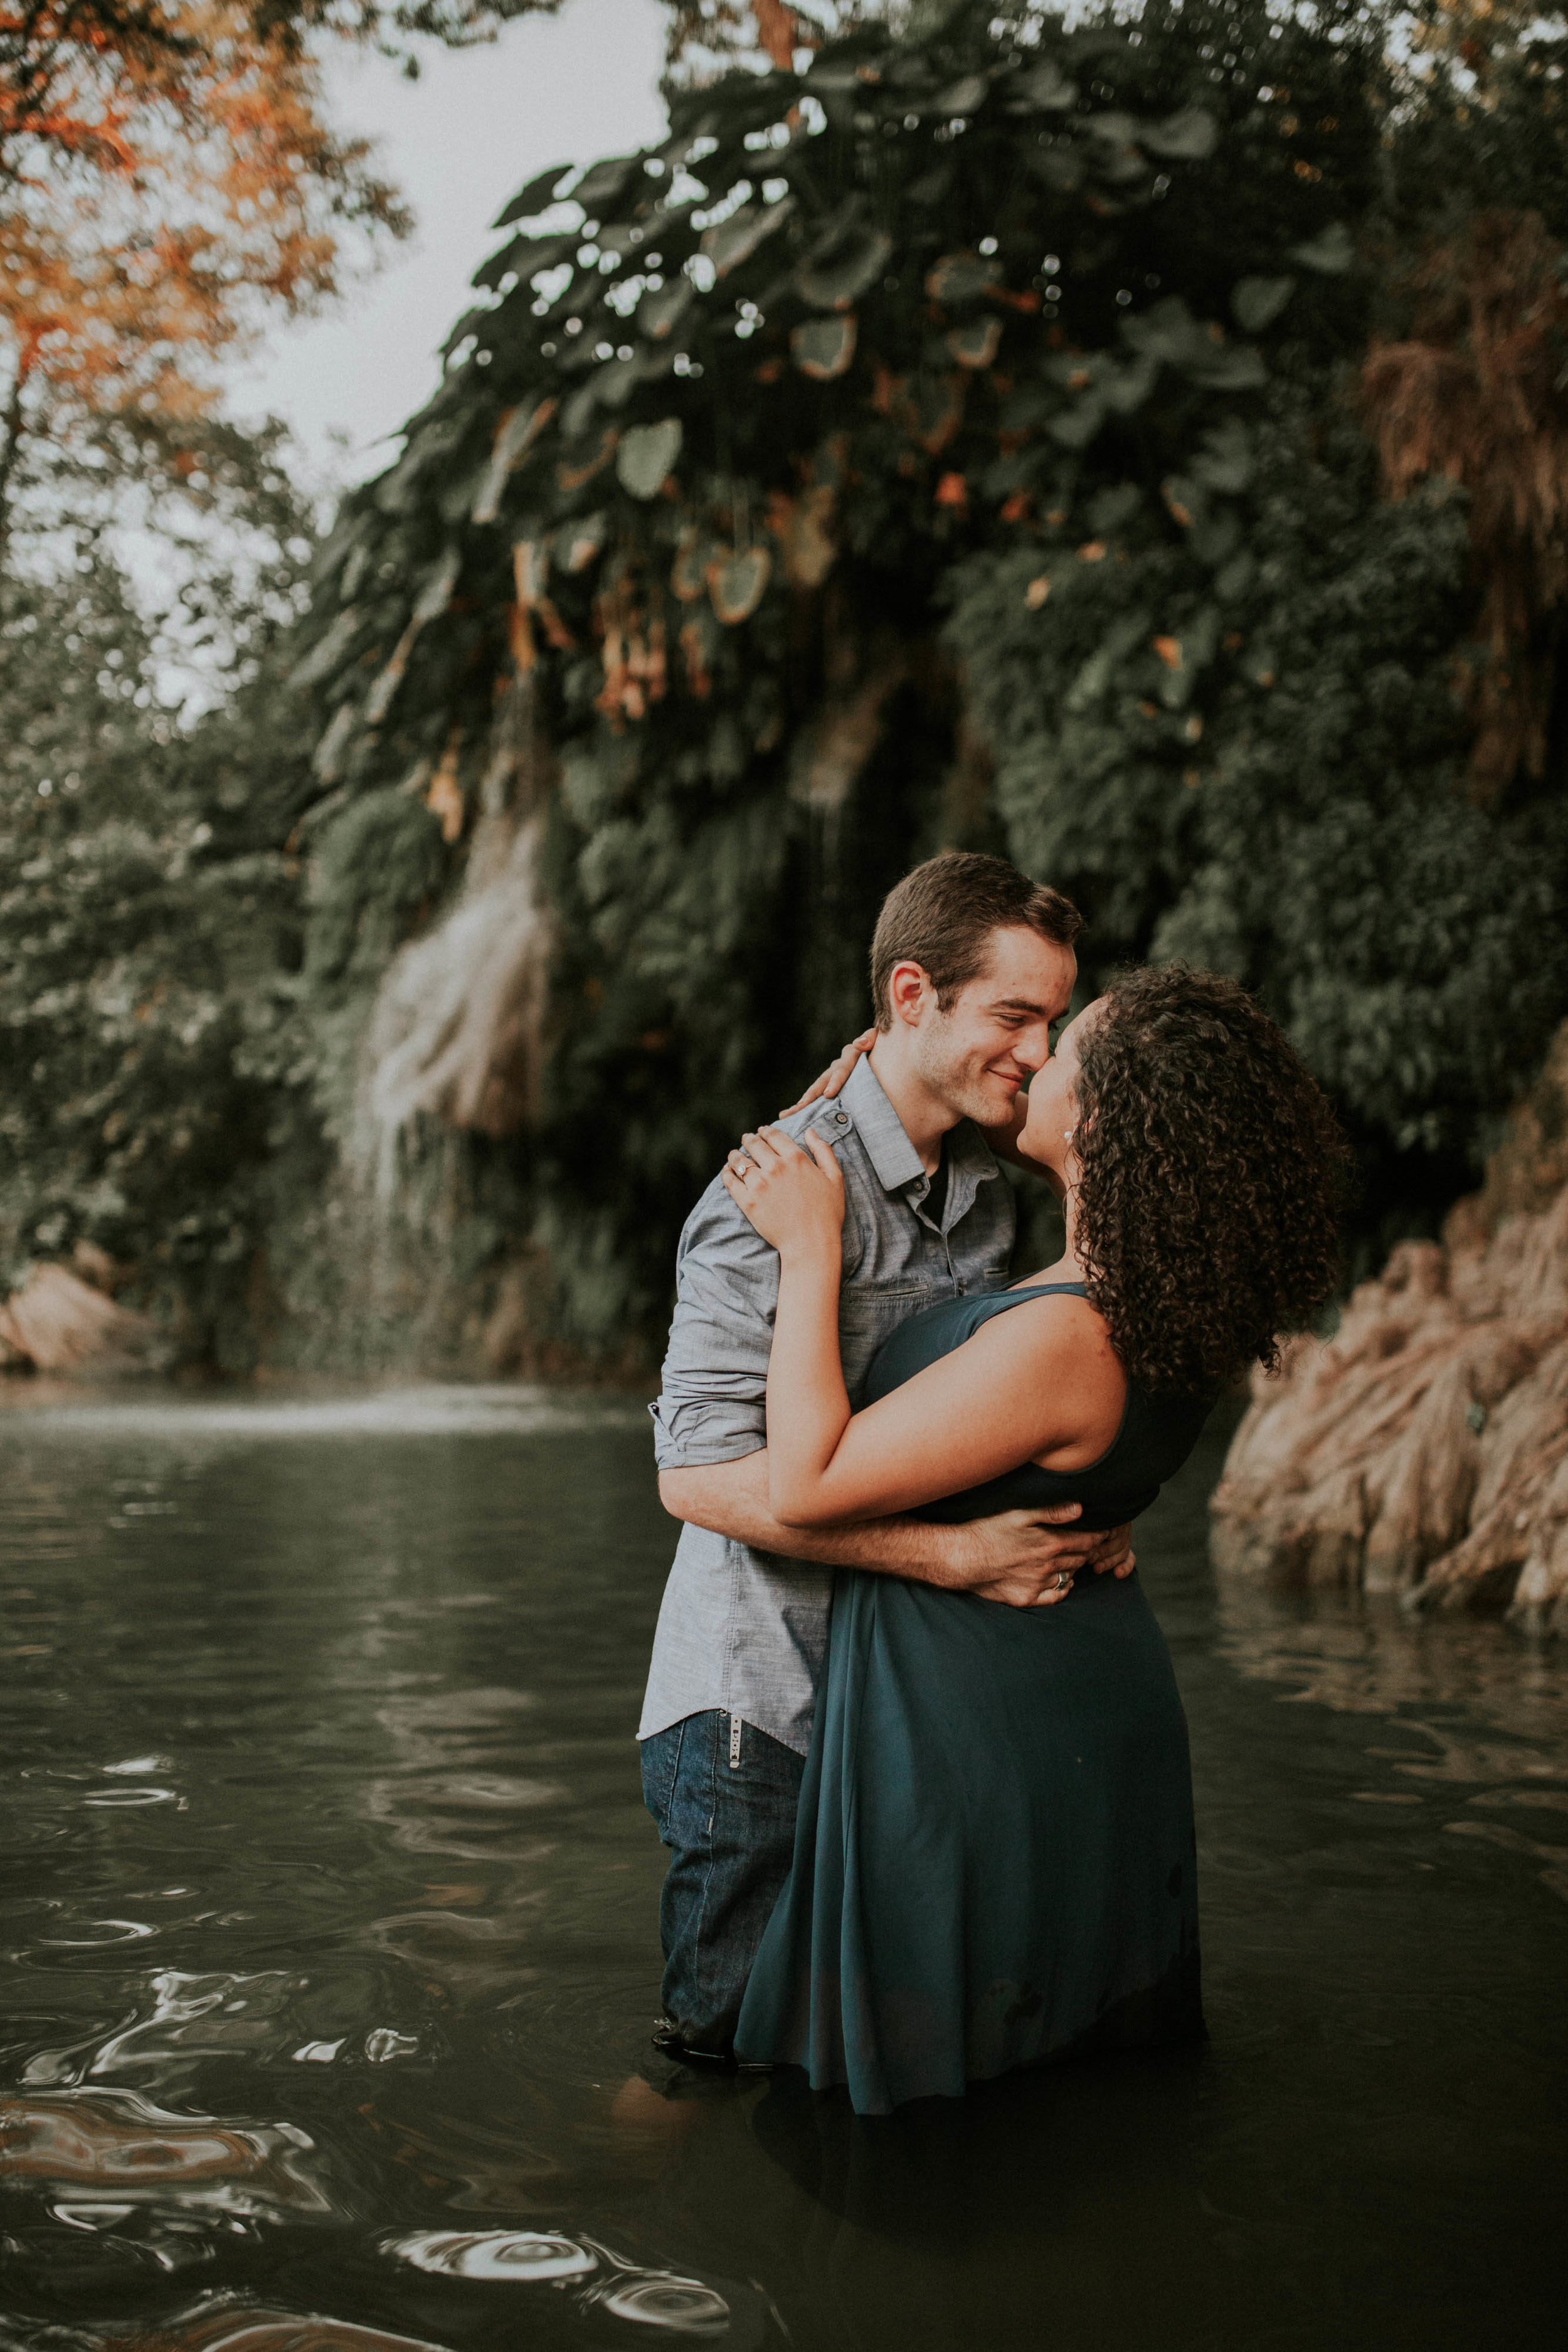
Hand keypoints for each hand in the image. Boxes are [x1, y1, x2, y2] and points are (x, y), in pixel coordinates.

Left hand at [721, 1125, 844, 1257]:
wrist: (811, 1243)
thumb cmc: (827, 1213)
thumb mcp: (835, 1178)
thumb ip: (823, 1151)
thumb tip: (810, 1131)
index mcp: (796, 1159)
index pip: (774, 1136)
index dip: (766, 1131)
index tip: (762, 1131)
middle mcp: (776, 1167)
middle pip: (755, 1144)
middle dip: (749, 1139)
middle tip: (747, 1139)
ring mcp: (760, 1184)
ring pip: (740, 1160)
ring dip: (736, 1155)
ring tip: (734, 1155)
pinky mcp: (748, 1202)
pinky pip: (731, 1181)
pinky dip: (727, 1173)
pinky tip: (727, 1171)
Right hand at [779, 1029, 876, 1116]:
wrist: (876, 1052)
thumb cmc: (878, 1047)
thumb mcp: (877, 1040)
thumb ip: (870, 1038)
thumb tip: (861, 1043)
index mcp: (849, 1057)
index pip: (842, 1070)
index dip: (835, 1081)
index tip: (828, 1094)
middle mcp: (836, 1067)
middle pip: (821, 1082)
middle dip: (810, 1096)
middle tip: (800, 1107)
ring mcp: (832, 1077)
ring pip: (815, 1091)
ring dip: (802, 1103)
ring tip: (788, 1114)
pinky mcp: (831, 1087)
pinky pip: (817, 1097)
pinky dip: (805, 1107)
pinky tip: (791, 1118)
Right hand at [950, 1509, 1136, 1608]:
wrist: (962, 1558)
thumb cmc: (988, 1531)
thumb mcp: (1018, 1513)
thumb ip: (1051, 1511)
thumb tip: (1080, 1508)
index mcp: (1051, 1543)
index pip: (1087, 1541)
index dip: (1099, 1535)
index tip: (1104, 1531)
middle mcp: (1049, 1567)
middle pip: (1081, 1559)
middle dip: (1089, 1550)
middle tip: (1091, 1544)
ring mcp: (1039, 1585)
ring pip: (1069, 1576)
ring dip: (1075, 1567)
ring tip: (1075, 1559)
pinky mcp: (1027, 1598)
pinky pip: (1055, 1597)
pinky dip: (1063, 1589)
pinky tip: (1062, 1582)